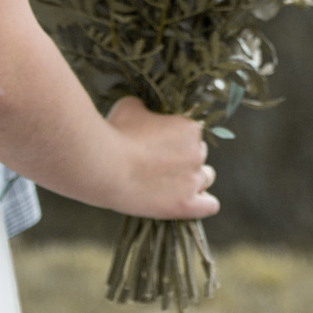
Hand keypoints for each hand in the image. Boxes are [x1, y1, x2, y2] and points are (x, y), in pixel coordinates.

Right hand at [105, 98, 219, 220]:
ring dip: (192, 179)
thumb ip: (146, 108)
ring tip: (168, 183)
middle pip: (199, 155)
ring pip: (206, 178)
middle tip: (157, 164)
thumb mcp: (130, 107)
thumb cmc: (115, 133)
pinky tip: (188, 201)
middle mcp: (198, 152)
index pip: (192, 134)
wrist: (103, 166)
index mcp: (190, 128)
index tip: (157, 145)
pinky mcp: (186, 205)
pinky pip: (209, 206)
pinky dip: (202, 204)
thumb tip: (146, 110)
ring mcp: (193, 180)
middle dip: (182, 158)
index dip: (175, 139)